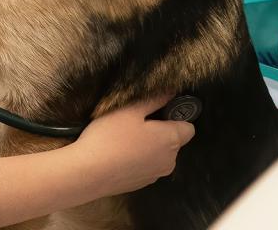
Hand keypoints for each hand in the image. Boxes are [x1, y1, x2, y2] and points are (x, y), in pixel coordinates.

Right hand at [68, 95, 195, 196]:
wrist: (89, 173)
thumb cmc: (110, 137)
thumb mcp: (129, 111)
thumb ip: (154, 100)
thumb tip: (172, 92)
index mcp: (171, 140)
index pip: (188, 127)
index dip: (175, 117)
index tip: (156, 112)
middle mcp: (170, 160)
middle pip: (173, 142)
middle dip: (158, 132)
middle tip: (133, 124)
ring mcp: (155, 175)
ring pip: (158, 155)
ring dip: (147, 147)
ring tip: (122, 141)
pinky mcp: (141, 184)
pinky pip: (145, 167)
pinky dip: (137, 160)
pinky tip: (117, 156)